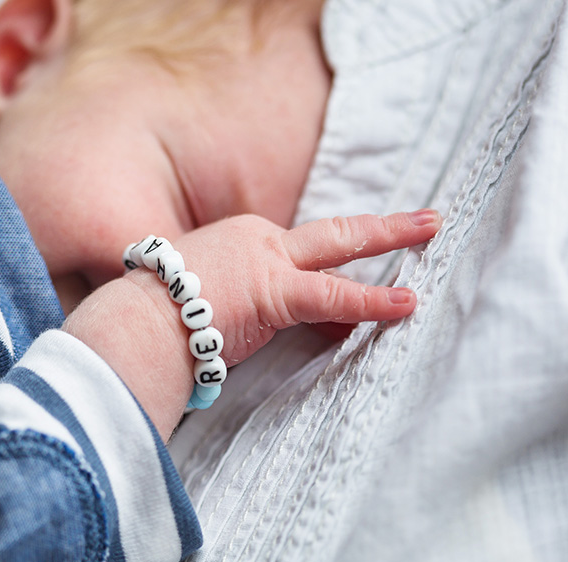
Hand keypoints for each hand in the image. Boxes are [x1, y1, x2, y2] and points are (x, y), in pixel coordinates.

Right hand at [166, 209, 441, 364]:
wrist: (136, 323)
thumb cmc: (154, 318)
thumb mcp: (198, 302)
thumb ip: (232, 310)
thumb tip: (242, 334)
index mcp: (239, 243)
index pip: (299, 256)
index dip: (330, 272)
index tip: (351, 294)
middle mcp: (258, 241)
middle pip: (332, 232)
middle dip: (382, 227)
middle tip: (425, 220)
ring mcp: (269, 261)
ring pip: (342, 245)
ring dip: (391, 237)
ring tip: (432, 232)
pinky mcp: (275, 291)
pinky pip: (335, 296)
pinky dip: (374, 301)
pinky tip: (407, 305)